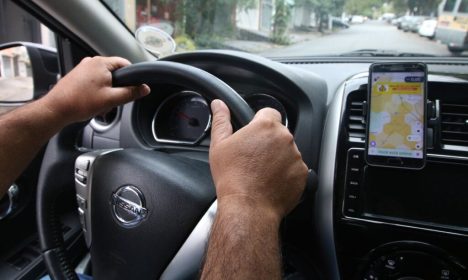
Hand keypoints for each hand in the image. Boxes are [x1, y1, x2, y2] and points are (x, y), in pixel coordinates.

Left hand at [42, 56, 149, 123]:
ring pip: (105, 79)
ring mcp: (83, 69)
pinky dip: (98, 92)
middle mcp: (91, 62)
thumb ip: (131, 93)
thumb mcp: (111, 99)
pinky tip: (93, 103)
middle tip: (113, 101)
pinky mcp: (78, 77)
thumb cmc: (79, 102)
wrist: (56, 109)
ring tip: (100, 104)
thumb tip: (145, 88)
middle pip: (115, 73)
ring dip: (107, 92)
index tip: (133, 89)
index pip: (125, 64)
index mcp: (101, 63)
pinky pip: (95, 82)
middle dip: (117, 88)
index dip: (132, 77)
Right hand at [209, 99, 307, 219]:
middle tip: (253, 157)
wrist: (248, 207)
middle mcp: (285, 138)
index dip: (259, 122)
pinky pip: (295, 168)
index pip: (269, 113)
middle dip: (268, 142)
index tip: (253, 135)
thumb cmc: (233, 177)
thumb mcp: (219, 145)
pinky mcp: (302, 174)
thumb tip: (218, 105)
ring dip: (278, 157)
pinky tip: (271, 181)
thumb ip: (221, 120)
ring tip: (261, 172)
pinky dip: (286, 173)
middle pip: (278, 133)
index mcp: (265, 126)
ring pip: (287, 151)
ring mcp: (296, 156)